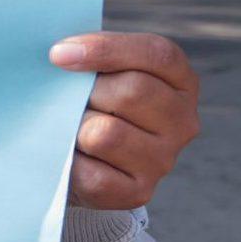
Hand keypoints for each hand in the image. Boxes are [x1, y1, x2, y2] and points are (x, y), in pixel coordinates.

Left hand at [50, 31, 200, 209]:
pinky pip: (92, 174)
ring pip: (105, 134)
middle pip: (132, 92)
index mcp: (179, 81)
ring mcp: (164, 159)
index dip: (106, 49)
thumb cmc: (86, 102)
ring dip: (74, 129)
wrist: (76, 161)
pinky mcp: (138, 192)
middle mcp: (182, 121)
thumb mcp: (96, 71)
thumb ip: (88, 55)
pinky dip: (69, 163)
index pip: (156, 54)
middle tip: (64, 99)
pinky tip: (70, 156)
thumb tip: (60, 53)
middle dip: (86, 92)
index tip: (58, 54)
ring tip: (69, 129)